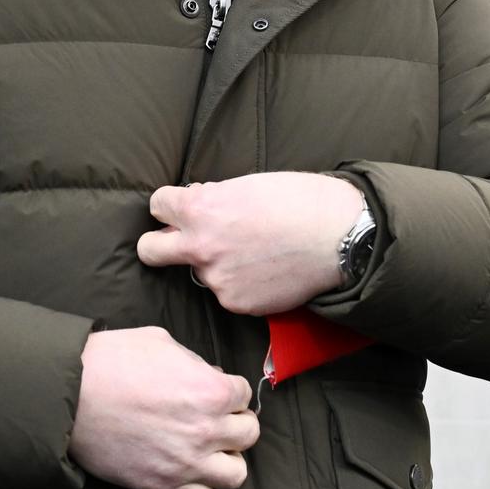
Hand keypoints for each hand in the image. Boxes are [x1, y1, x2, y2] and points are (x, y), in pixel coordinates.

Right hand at [69, 327, 258, 488]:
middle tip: (216, 418)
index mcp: (211, 390)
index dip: (229, 390)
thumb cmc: (111, 361)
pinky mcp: (162, 486)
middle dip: (235, 422)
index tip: (214, 391)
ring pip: (235, 474)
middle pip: (248, 434)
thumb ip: (195, 362)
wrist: (69, 396)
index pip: (245, 394)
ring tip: (208, 449)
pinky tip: (185, 467)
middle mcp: (206, 430)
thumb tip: (207, 376)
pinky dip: (199, 484)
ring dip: (226, 459)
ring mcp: (186, 462)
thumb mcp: (161, 342)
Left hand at [137, 173, 367, 314]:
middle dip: (156, 244)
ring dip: (216, 263)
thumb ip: (214, 198)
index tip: (179, 208)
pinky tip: (266, 270)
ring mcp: (218, 279)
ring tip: (254, 252)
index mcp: (200, 209)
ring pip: (201, 271)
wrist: (338, 237)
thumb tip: (198, 205)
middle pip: (151, 251)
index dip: (170, 205)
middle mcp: (201, 247)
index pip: (158, 205)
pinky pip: (228, 291)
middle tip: (173, 242)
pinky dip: (241, 283)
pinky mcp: (238, 303)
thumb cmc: (299, 200)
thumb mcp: (248, 185)